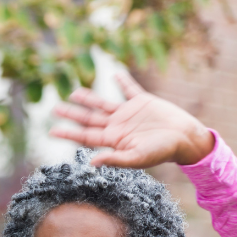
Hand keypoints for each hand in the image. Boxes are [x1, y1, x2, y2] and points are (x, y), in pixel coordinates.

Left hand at [50, 68, 214, 168]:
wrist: (184, 139)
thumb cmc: (161, 152)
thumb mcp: (137, 158)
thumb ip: (114, 159)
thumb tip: (92, 162)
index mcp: (113, 140)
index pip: (85, 137)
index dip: (69, 133)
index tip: (52, 131)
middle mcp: (117, 126)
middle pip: (89, 119)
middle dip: (72, 114)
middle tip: (54, 109)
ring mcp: (129, 114)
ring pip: (103, 104)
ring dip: (89, 98)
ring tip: (74, 93)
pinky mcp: (143, 102)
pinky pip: (130, 89)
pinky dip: (123, 81)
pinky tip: (114, 74)